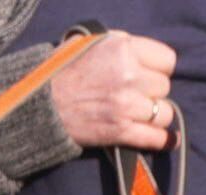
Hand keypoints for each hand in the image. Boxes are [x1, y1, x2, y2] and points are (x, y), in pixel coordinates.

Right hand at [50, 32, 177, 150]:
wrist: (36, 106)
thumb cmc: (60, 73)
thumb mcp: (90, 43)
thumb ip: (121, 45)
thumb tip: (144, 56)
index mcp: (123, 49)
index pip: (167, 60)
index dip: (158, 68)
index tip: (147, 74)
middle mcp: (128, 75)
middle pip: (164, 87)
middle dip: (151, 92)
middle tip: (132, 95)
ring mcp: (126, 105)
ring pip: (164, 113)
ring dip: (154, 115)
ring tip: (139, 115)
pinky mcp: (119, 131)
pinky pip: (155, 137)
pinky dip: (163, 140)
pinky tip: (169, 141)